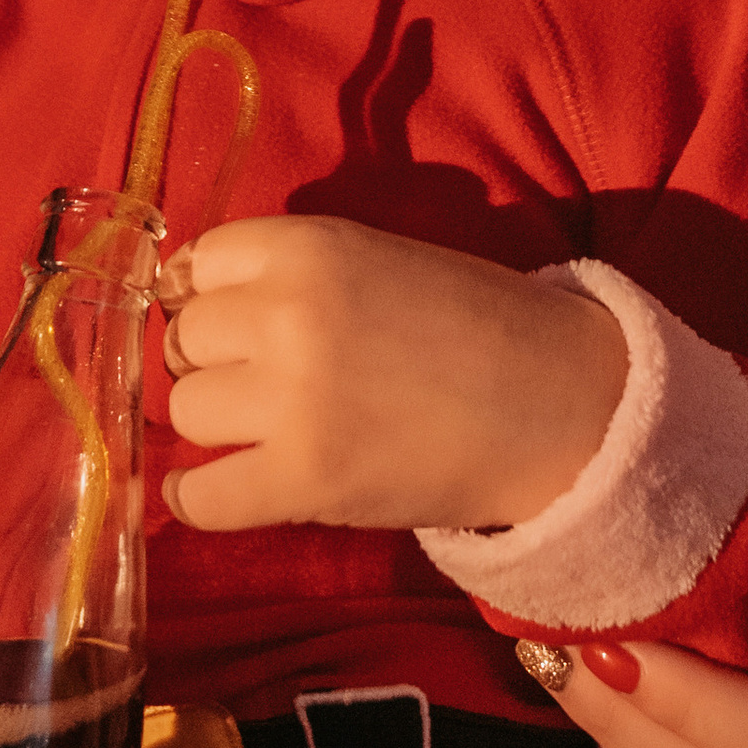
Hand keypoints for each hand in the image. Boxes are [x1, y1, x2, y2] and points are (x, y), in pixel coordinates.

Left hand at [156, 215, 628, 533]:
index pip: (199, 266)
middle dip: (217, 364)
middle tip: (271, 384)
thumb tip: (186, 300)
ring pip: (186, 413)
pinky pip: (201, 497)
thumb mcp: (377, 259)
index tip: (239, 325)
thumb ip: (291, 272)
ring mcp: (294, 399)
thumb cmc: (476, 326)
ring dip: (221, 427)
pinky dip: (200, 500)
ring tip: (274, 433)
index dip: (214, 300)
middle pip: (184, 341)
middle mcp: (290, 313)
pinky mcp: (305, 479)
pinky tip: (229, 490)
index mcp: (312, 247)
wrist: (562, 406)